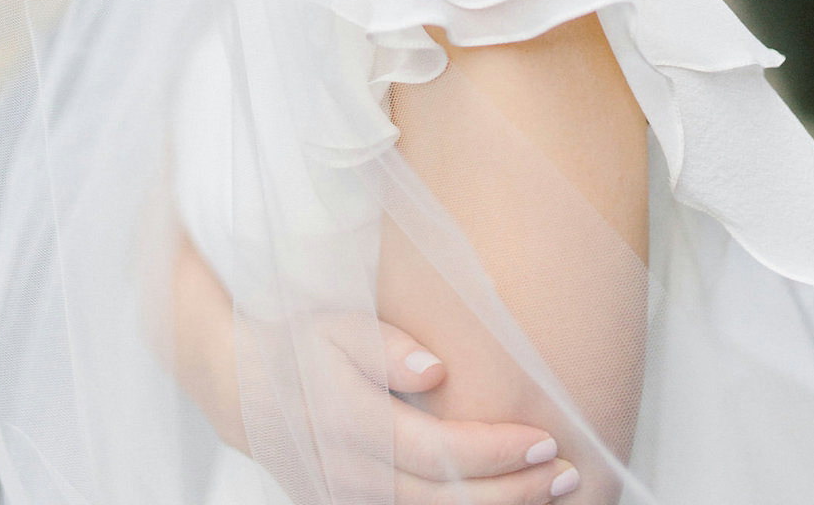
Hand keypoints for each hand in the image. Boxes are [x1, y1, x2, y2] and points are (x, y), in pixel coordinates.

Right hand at [280, 314, 579, 503]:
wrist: (245, 388)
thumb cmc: (302, 345)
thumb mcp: (339, 326)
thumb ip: (389, 348)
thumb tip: (439, 371)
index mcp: (352, 422)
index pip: (440, 450)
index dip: (496, 451)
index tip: (545, 439)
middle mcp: (351, 473)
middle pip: (446, 499)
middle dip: (514, 492)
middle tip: (568, 474)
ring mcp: (347, 501)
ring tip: (548, 495)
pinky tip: (498, 504)